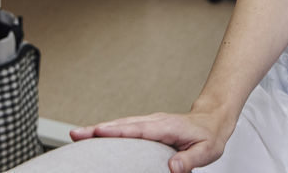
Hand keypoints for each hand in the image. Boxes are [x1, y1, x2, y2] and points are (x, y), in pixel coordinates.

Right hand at [70, 110, 229, 172]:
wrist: (212, 120)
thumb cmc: (209, 137)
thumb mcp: (207, 151)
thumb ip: (190, 161)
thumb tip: (172, 169)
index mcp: (166, 127)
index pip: (138, 129)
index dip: (118, 131)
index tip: (98, 132)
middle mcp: (154, 121)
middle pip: (122, 125)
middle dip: (98, 129)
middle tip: (75, 134)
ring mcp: (149, 122)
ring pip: (120, 124)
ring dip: (99, 129)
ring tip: (77, 134)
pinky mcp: (146, 126)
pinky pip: (124, 127)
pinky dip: (108, 130)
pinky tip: (95, 135)